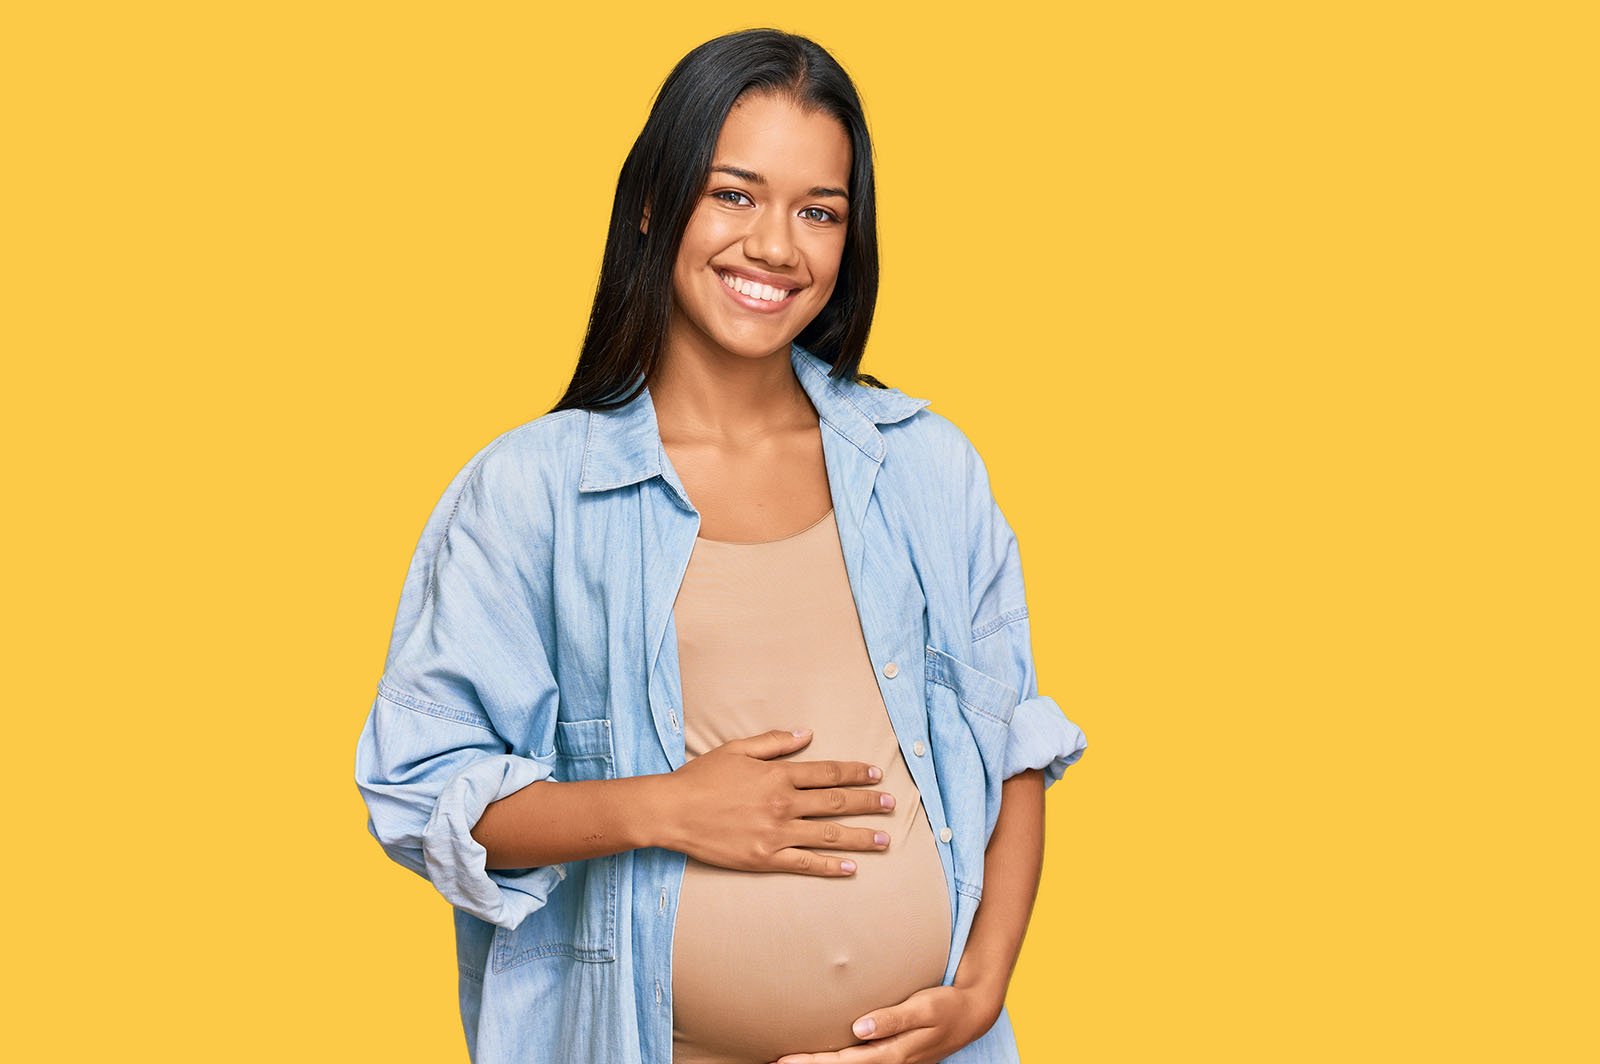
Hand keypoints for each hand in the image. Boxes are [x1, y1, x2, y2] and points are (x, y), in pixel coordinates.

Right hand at [661, 728, 896, 876]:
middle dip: (867, 803)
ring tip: (884, 839)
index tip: (876, 774)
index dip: (856, 772)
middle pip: (836, 803)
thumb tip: (807, 734)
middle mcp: (783, 804)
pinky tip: (850, 868)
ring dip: (860, 837)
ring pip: (828, 835)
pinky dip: (830, 866)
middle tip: (891, 805)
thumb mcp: (737, 749)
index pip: (828, 772)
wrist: (672, 811)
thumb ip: (774, 742)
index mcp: (778, 775)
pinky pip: (805, 864)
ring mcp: (776, 834)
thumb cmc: (701, 778)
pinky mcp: (764, 858)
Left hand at [766, 982, 1003, 1063]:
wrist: (971, 1016)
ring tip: (788, 1061)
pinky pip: (857, 1061)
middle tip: (776, 1062)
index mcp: (893, 1054)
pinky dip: (837, 1060)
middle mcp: (888, 1062)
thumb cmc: (946, 1007)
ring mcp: (889, 1061)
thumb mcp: (924, 1009)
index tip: (786, 1060)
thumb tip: (860, 1028)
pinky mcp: (890, 1054)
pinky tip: (821, 1057)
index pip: (845, 1062)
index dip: (815, 1063)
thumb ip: (893, 1018)